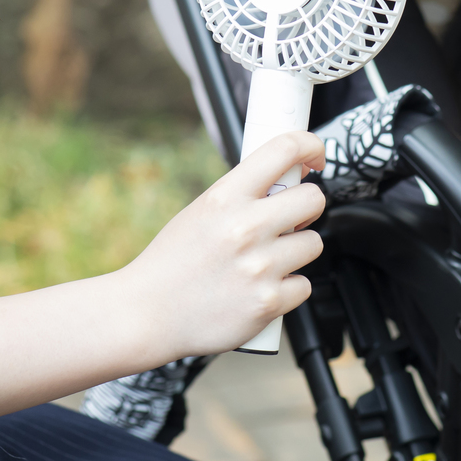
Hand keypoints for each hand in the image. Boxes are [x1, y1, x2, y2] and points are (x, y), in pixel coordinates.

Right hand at [117, 131, 326, 358]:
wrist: (146, 314)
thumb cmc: (170, 264)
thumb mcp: (200, 212)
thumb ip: (242, 195)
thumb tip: (289, 176)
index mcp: (225, 196)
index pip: (283, 149)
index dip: (310, 145)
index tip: (315, 155)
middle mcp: (245, 227)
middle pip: (314, 198)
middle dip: (307, 208)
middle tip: (291, 219)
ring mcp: (259, 266)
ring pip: (314, 244)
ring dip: (296, 252)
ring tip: (265, 261)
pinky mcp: (268, 302)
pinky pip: (304, 286)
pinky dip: (287, 290)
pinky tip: (260, 290)